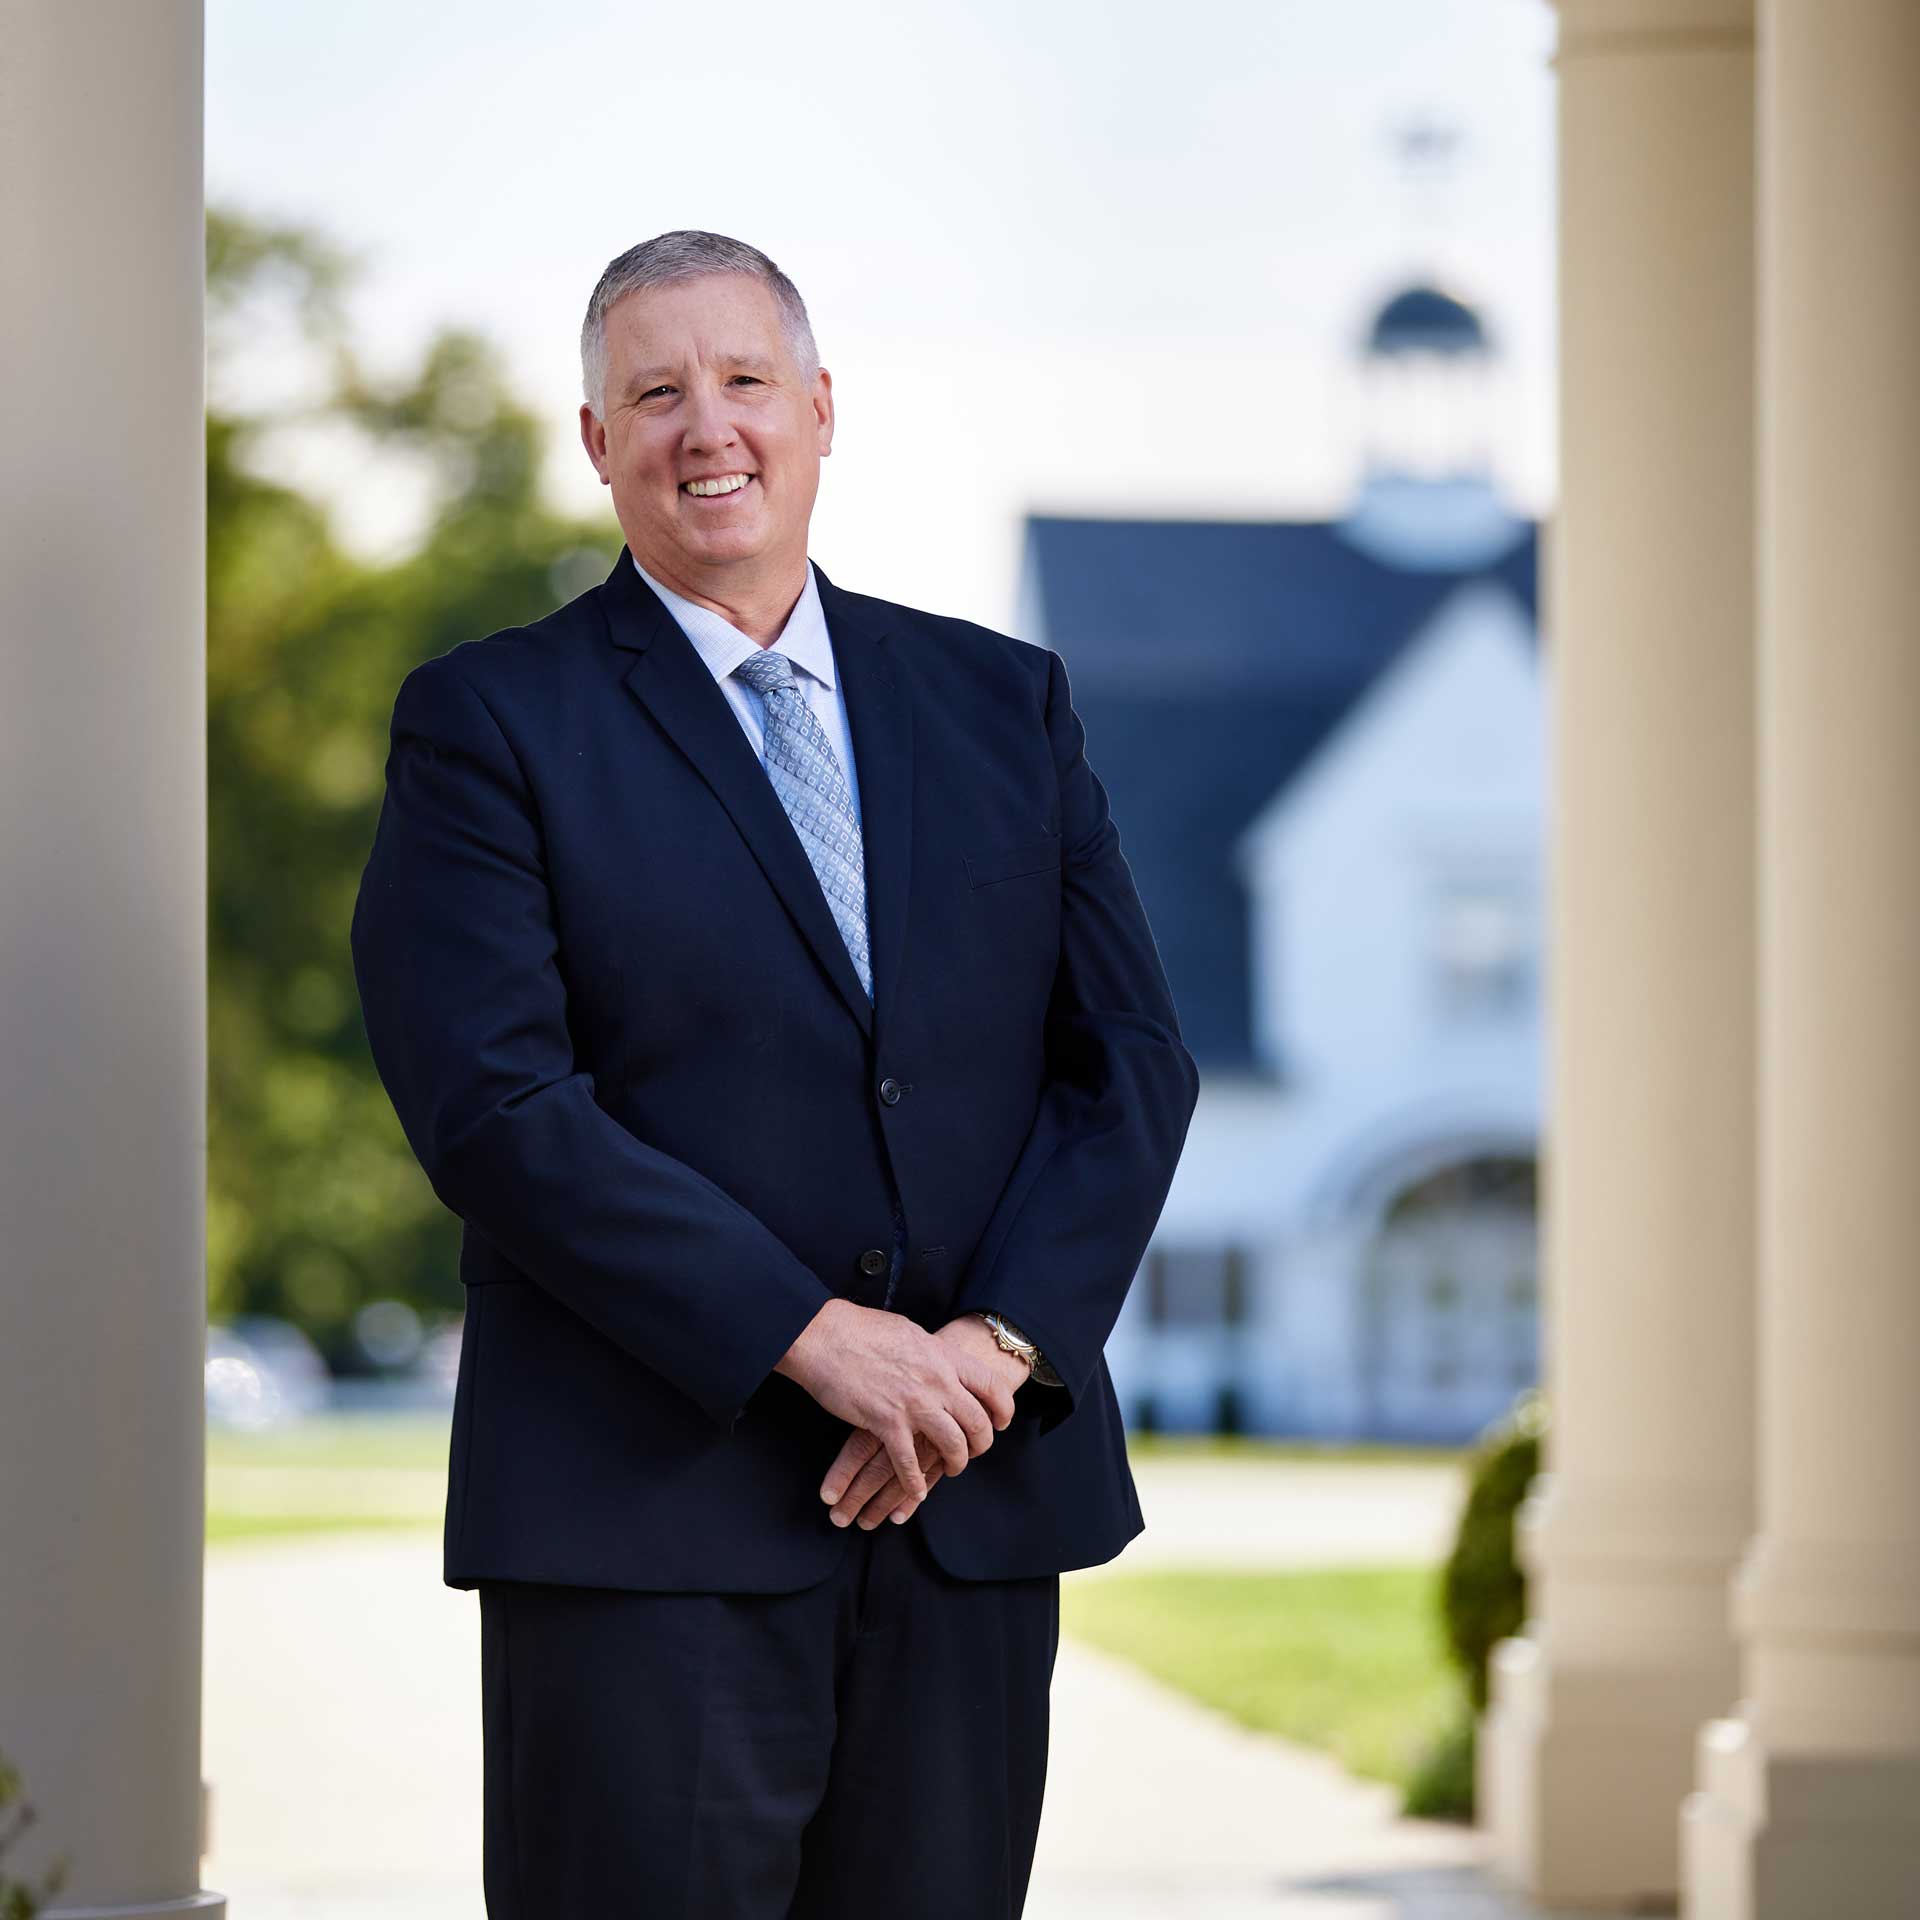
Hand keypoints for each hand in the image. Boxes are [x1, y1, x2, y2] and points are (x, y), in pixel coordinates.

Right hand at [775, 1298, 1002, 1503]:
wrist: (824, 1335)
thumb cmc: (860, 1329)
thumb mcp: (909, 1332)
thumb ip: (930, 1353)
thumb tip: (939, 1361)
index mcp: (943, 1357)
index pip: (990, 1386)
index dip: (1003, 1409)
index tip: (1000, 1422)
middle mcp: (936, 1382)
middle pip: (977, 1422)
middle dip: (981, 1443)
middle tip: (974, 1451)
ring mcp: (913, 1404)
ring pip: (953, 1445)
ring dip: (956, 1463)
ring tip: (951, 1469)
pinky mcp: (886, 1423)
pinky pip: (909, 1462)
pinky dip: (916, 1481)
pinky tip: (917, 1490)